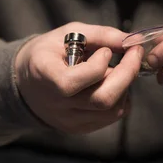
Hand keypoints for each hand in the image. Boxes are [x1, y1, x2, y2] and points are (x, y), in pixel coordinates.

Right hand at [15, 22, 143, 133]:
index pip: (74, 82)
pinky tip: (114, 84)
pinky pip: (111, 117)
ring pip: (112, 111)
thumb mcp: (68, 34)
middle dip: (126, 74)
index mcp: (44, 76)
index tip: (106, 51)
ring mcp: (68, 121)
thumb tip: (131, 40)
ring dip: (125, 86)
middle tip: (134, 55)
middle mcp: (56, 105)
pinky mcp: (79, 128)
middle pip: (101, 100)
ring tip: (120, 69)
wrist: (28, 83)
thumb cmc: (49, 53)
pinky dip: (121, 98)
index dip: (98, 65)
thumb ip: (101, 35)